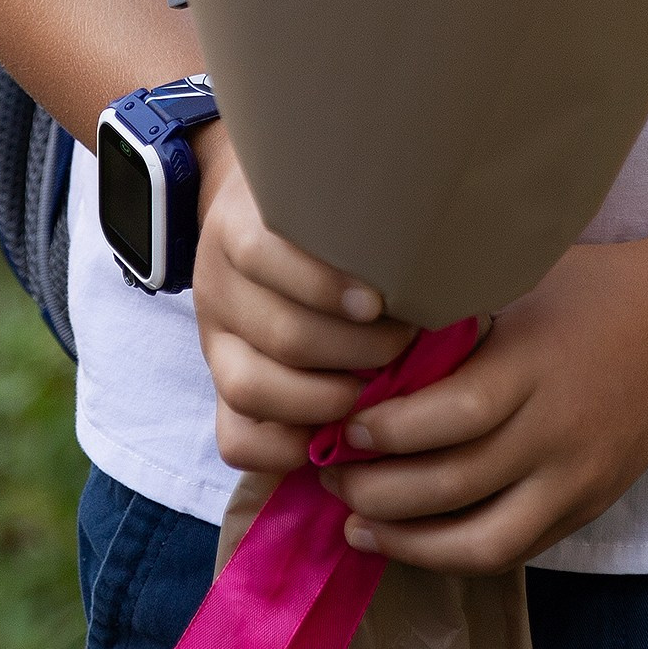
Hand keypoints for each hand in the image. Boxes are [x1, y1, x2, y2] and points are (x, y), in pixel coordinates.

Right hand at [190, 127, 414, 472]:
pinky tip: (332, 433)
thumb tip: (433, 258)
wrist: (257, 224)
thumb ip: (361, 222)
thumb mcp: (330, 200)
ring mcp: (214, 342)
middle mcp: (219, 285)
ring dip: (327, 399)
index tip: (380, 301)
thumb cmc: (321, 214)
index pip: (264, 254)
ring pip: (252, 388)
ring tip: (377, 388)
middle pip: (281, 333)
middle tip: (404, 342)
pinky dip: (284, 448)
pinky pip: (235, 440)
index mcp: (239, 226)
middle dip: (355, 350)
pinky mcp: (221, 390)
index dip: (325, 286)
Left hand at [322, 234, 647, 571]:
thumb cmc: (594, 285)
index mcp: (537, 361)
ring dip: (408, 542)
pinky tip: (410, 541)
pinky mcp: (587, 506)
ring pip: (481, 540)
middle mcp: (558, 429)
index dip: (387, 431)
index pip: (451, 415)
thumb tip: (363, 331)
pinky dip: (453, 554)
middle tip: (329, 476)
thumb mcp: (525, 275)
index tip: (340, 425)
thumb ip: (458, 307)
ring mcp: (577, 478)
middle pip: (455, 484)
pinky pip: (513, 550)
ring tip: (356, 525)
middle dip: (378, 491)